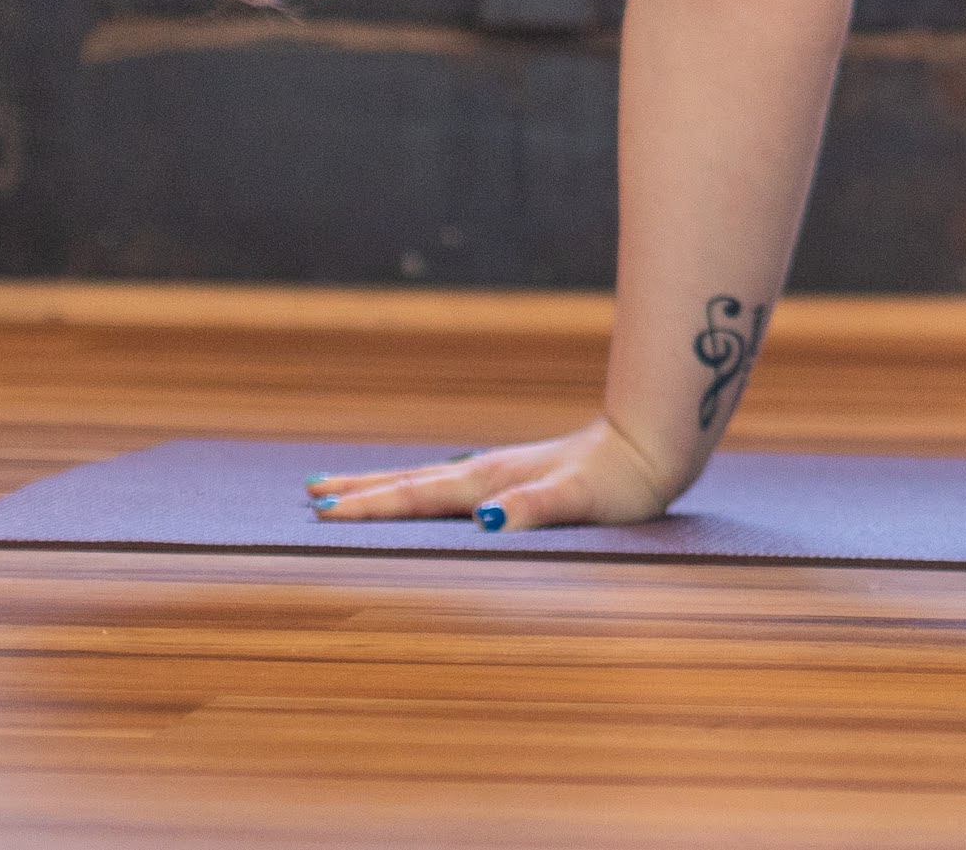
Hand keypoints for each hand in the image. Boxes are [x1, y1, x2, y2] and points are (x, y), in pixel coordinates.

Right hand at [305, 412, 687, 533]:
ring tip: (339, 488)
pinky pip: (452, 483)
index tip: (326, 514)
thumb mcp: (579, 500)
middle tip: (310, 495)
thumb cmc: (621, 482)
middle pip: (411, 483)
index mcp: (491, 482)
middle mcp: (488, 473)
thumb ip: (534, 506)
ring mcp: (500, 471)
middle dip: (361, 491)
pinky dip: (419, 488)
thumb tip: (486, 519)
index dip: (374, 508)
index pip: (420, 497)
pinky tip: (415, 494)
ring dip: (382, 485)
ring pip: (427, 479)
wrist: (654, 446)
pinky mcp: (516, 474)